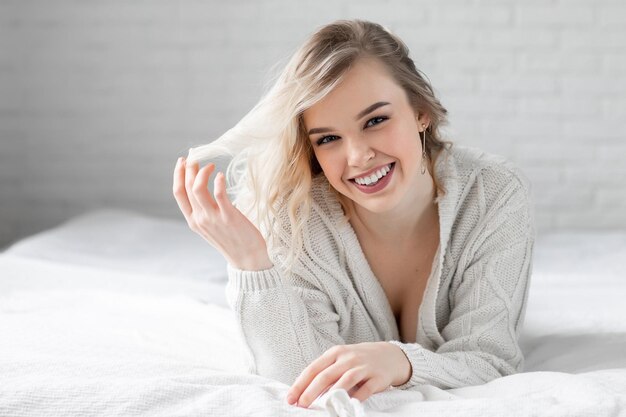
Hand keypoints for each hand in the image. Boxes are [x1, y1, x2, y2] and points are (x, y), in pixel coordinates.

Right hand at [172, 157, 272, 270]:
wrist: (248, 258)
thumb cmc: (232, 240)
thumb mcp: (211, 227)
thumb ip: (204, 212)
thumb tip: (204, 192)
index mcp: (193, 221)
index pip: (178, 193)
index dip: (178, 174)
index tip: (182, 161)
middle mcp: (199, 219)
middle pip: (187, 187)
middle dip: (189, 168)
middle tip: (196, 157)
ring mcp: (213, 218)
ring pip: (198, 188)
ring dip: (202, 172)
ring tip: (211, 165)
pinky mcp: (229, 217)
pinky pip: (219, 194)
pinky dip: (217, 181)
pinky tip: (220, 175)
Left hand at [285, 342, 411, 407]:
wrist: (389, 355)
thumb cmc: (358, 360)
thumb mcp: (341, 359)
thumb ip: (325, 372)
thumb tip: (304, 391)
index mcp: (335, 353)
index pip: (313, 368)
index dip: (300, 384)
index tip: (291, 398)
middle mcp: (348, 358)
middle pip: (326, 375)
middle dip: (311, 391)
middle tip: (302, 405)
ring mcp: (363, 367)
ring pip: (345, 381)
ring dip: (331, 395)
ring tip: (321, 407)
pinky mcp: (377, 378)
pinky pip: (365, 390)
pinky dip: (355, 399)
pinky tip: (347, 406)